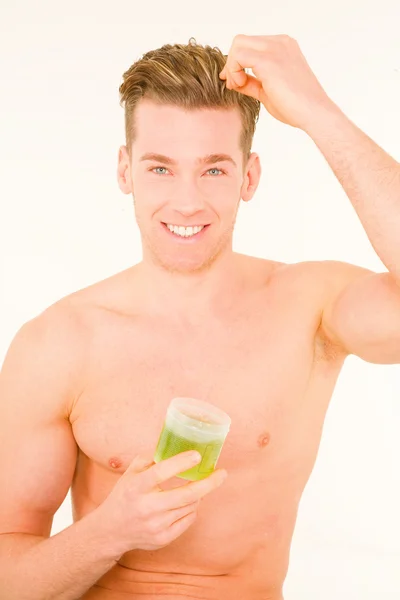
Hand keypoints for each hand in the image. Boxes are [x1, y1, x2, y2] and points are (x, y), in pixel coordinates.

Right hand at [97, 451, 226, 556]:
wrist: (111, 531)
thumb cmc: (124, 495)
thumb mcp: (131, 473)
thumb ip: (151, 458)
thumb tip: (174, 442)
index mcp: (136, 487)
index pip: (161, 472)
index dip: (181, 463)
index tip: (197, 455)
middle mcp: (146, 507)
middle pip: (186, 495)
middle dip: (209, 483)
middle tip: (222, 473)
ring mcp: (156, 526)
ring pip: (190, 506)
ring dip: (198, 494)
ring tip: (198, 486)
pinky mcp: (163, 539)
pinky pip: (188, 519)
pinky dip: (191, 508)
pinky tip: (186, 503)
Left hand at [219, 34, 335, 130]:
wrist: (314, 114)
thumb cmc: (296, 107)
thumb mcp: (268, 91)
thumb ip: (252, 82)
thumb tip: (234, 80)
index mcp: (283, 47)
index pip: (250, 44)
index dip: (237, 62)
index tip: (235, 82)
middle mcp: (280, 43)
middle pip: (241, 41)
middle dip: (231, 63)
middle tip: (234, 85)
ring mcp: (276, 49)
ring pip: (238, 45)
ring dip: (231, 67)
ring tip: (239, 86)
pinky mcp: (269, 61)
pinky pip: (238, 56)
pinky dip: (234, 71)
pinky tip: (241, 86)